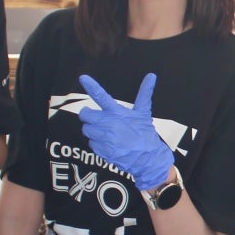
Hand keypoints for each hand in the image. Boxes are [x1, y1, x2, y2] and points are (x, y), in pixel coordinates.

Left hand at [76, 73, 173, 192]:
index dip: (91, 86)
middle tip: (97, 118)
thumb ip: (144, 93)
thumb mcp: (144, 113)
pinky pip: (91, 143)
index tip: (83, 77)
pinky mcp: (101, 150)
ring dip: (92, 130)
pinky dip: (97, 143)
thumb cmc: (145, 134)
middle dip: (88, 116)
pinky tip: (108, 143)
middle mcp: (108, 124)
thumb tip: (151, 75)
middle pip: (85, 115)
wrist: (147, 158)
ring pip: (86, 130)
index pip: (101, 96)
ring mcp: (104, 138)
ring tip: (105, 132)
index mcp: (117, 112)